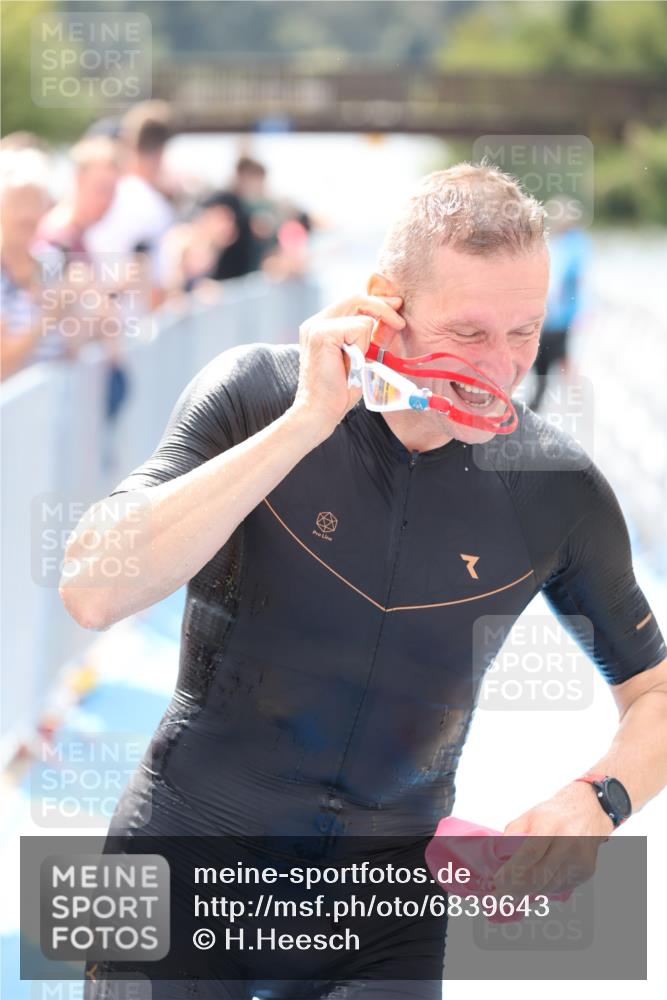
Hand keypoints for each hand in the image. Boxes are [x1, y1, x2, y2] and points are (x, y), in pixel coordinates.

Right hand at [290, 293, 404, 441]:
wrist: (319, 412)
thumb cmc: (338, 391)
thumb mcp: (358, 358)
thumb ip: (368, 339)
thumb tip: (391, 322)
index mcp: (321, 326)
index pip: (352, 302)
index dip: (376, 304)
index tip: (395, 308)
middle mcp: (315, 322)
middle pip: (357, 299)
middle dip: (383, 308)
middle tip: (399, 322)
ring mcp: (317, 326)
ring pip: (361, 316)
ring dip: (367, 341)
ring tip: (353, 363)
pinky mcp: (323, 334)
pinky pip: (359, 328)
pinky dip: (362, 347)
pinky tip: (349, 363)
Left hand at [490, 782, 612, 896]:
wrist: (588, 810)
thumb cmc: (554, 814)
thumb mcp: (530, 815)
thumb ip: (513, 833)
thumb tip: (498, 856)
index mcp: (550, 825)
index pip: (530, 853)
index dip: (513, 870)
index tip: (498, 881)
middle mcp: (568, 842)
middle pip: (540, 875)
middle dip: (517, 887)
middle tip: (500, 893)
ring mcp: (579, 858)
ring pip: (549, 885)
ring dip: (530, 891)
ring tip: (514, 891)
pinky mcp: (586, 870)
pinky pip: (561, 887)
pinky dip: (546, 888)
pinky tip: (536, 884)